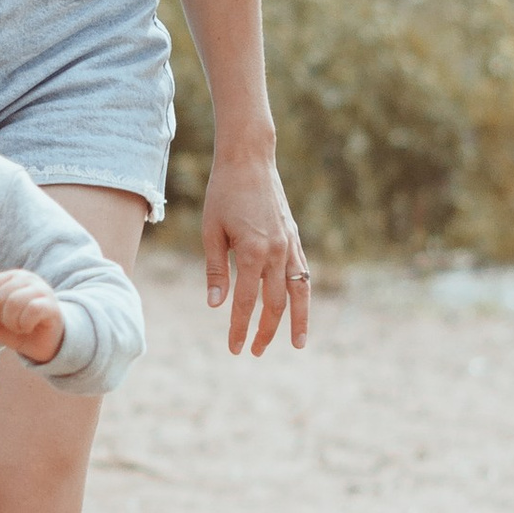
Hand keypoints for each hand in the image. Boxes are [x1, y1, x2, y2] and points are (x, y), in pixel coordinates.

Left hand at [0, 268, 67, 363]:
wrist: (47, 343)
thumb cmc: (20, 328)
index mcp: (11, 277)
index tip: (2, 316)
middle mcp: (27, 279)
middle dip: (1, 318)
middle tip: (13, 325)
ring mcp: (41, 290)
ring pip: (14, 302)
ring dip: (13, 323)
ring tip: (20, 328)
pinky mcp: (51, 305)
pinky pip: (32, 310)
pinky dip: (25, 324)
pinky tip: (28, 328)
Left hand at [201, 146, 310, 357]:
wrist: (249, 160)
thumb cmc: (223, 193)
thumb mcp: (211, 231)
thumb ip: (216, 269)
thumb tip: (216, 304)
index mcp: (252, 252)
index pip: (247, 302)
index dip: (240, 328)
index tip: (235, 348)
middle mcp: (276, 251)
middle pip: (275, 303)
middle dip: (267, 331)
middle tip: (256, 352)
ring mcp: (290, 244)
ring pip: (298, 292)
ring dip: (298, 320)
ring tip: (299, 344)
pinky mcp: (294, 238)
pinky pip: (302, 273)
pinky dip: (302, 294)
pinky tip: (299, 308)